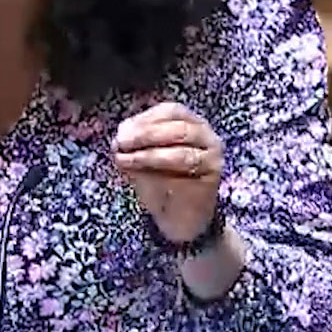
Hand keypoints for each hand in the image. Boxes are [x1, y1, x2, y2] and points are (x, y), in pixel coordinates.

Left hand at [113, 102, 222, 244]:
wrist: (180, 219)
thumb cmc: (161, 183)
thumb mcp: (142, 159)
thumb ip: (133, 145)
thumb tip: (119, 137)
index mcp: (190, 122)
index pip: (170, 111)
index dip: (145, 119)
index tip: (121, 131)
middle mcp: (206, 135)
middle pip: (178, 127)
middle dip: (145, 134)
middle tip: (120, 142)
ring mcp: (212, 155)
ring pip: (181, 150)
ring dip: (147, 154)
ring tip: (125, 159)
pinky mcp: (212, 176)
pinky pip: (186, 171)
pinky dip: (159, 170)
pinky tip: (140, 173)